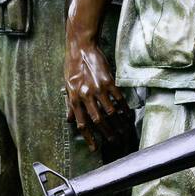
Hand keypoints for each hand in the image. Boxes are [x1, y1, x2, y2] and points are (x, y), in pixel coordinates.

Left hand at [64, 35, 129, 150]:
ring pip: (109, 112)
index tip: (95, 147)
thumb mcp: (67, 85)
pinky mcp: (108, 81)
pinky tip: (127, 115)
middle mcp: (85, 96)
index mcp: (74, 98)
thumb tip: (69, 119)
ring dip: (117, 124)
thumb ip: (70, 103)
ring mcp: (97, 89)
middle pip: (97, 121)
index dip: (89, 138)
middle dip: (107, 134)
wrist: (81, 47)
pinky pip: (118, 99)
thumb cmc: (73, 66)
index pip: (82, 123)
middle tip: (114, 141)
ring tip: (123, 131)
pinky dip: (124, 109)